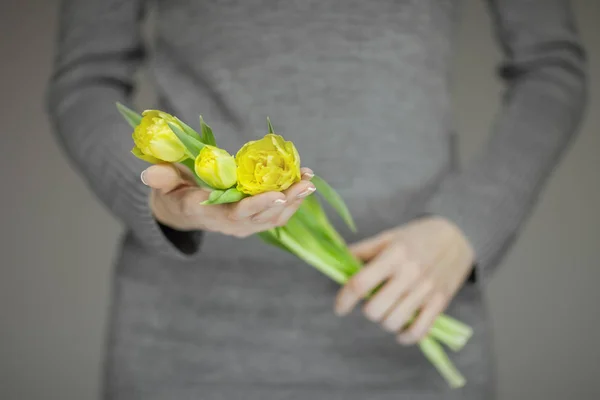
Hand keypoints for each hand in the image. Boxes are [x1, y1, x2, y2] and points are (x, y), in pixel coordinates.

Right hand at [141, 163, 315, 236]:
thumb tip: (150, 174)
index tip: (277, 195)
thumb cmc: (173, 193)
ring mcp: (245, 224)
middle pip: (263, 216)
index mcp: (209, 213)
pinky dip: (293, 199)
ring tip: (309, 179)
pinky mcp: (255, 220)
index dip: (257, 206)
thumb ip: (160, 179)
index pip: (235, 213)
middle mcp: (231, 224)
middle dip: (286, 200)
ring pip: (275, 216)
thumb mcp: (163, 186)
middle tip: (306, 183)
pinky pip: (277, 213)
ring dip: (295, 199)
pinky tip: (304, 181)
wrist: (182, 211)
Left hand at [334, 216, 474, 344]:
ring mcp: (426, 291)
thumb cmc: (418, 236)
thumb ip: (363, 251)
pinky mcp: (440, 303)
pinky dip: (405, 336)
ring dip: (384, 320)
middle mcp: (409, 274)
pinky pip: (418, 331)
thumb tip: (338, 265)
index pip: (360, 284)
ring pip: (393, 322)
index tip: (340, 307)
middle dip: (367, 309)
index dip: (344, 299)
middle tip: (371, 302)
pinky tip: (399, 329)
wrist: (459, 235)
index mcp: (394, 255)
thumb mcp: (389, 236)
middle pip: (375, 309)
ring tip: (387, 310)